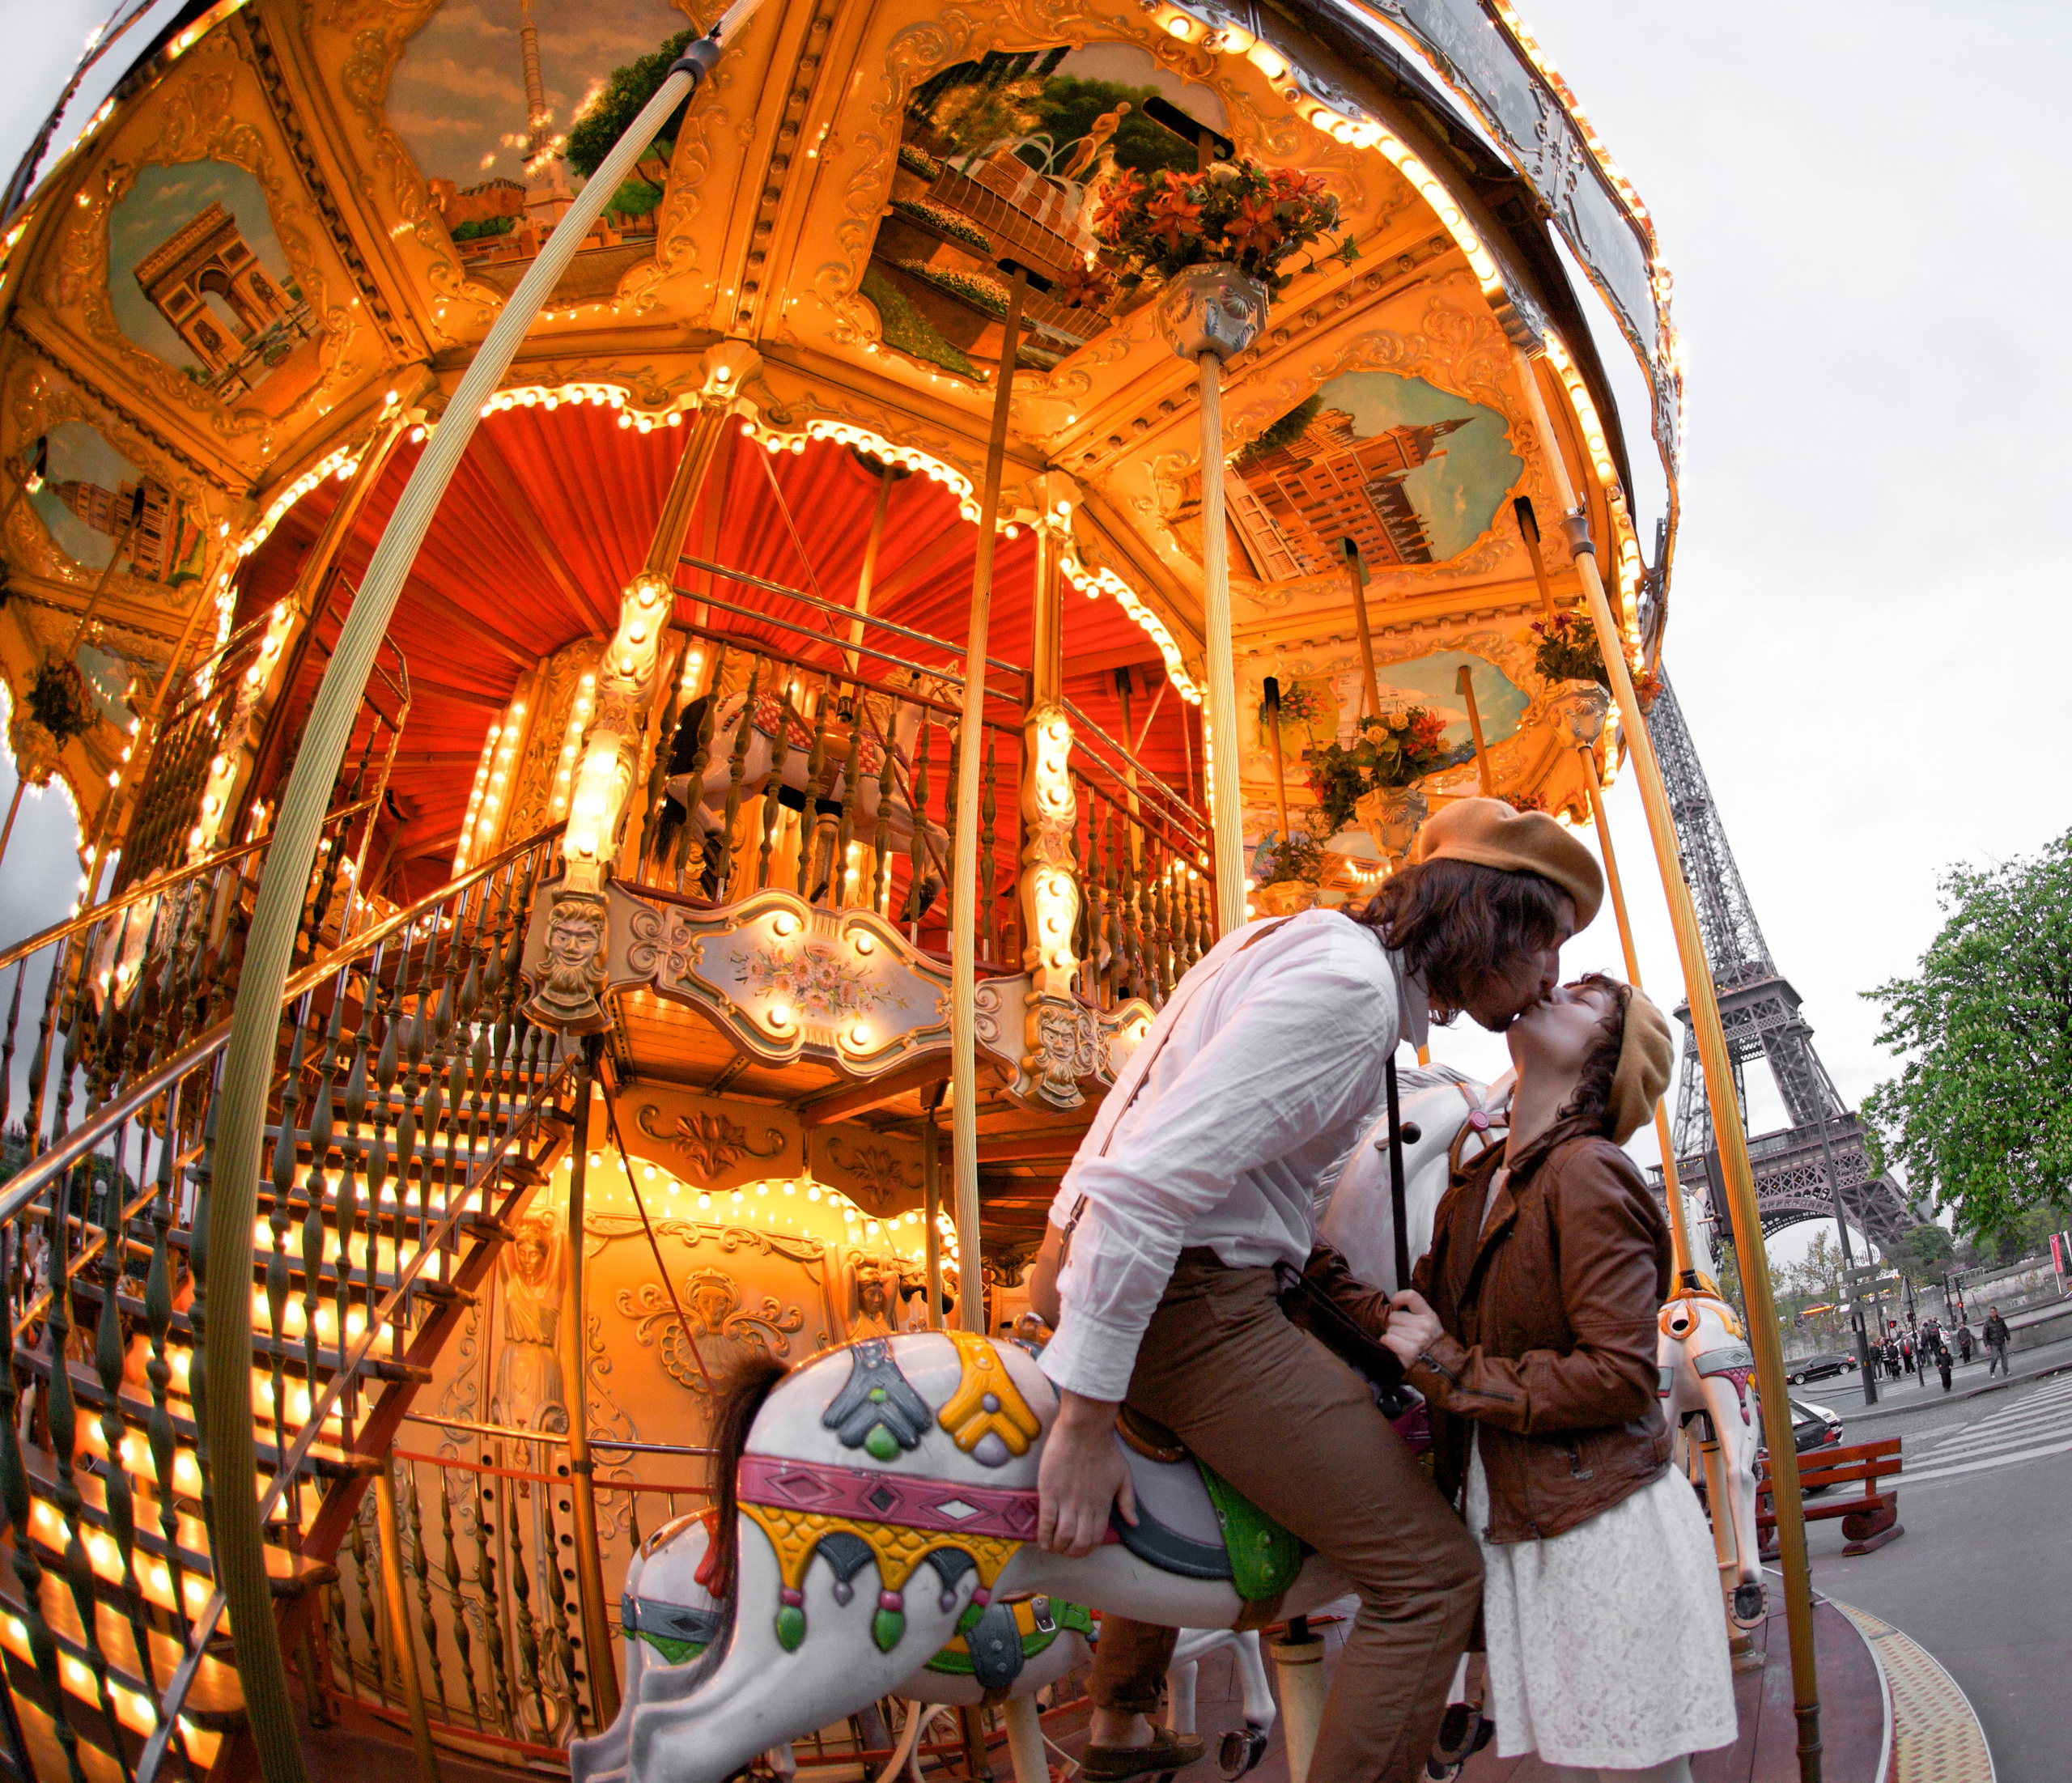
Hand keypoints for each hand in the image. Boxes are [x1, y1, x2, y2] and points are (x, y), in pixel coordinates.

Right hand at [1037, 1391, 1135, 1557]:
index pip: (1096, 1537)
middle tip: (1065, 1551)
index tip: (1079, 1549)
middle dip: (1071, 1553)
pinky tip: (1042, 1540)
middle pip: (1079, 1542)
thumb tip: (1134, 1522)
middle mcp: (1085, 1507)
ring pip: (1063, 1536)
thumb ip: (1128, 1501)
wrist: (1085, 1429)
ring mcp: (1067, 1500)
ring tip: (1053, 1547)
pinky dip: (1044, 1535)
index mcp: (1103, 1504)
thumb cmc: (1104, 1448)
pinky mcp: (1050, 1492)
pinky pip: (1046, 1521)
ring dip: (1058, 1546)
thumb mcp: (1123, 1475)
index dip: (1087, 1548)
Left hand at [1379, 1289, 1441, 1365]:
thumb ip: (1416, 1315)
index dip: (1398, 1298)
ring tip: (1403, 1343)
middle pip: (1394, 1316)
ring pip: (1390, 1329)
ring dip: (1392, 1336)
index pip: (1411, 1296)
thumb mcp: (1430, 1326)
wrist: (1443, 1369)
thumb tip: (1394, 1307)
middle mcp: (1425, 1325)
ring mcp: (1418, 1338)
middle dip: (1395, 1325)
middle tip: (1404, 1335)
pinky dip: (1388, 1343)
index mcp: (1430, 1316)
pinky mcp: (1410, 1351)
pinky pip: (1388, 1339)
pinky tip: (1396, 1347)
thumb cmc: (1432, 1347)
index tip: (1395, 1305)